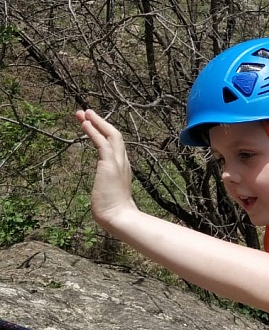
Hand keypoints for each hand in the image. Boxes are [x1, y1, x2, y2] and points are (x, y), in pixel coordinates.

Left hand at [75, 109, 138, 228]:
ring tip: (84, 112)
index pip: (116, 147)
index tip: (93, 127)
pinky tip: (85, 123)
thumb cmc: (114, 212)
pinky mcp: (110, 164)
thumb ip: (107, 189)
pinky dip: (94, 131)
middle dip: (101, 123)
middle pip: (115, 136)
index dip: (104, 134)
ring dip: (97, 122)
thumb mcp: (109, 195)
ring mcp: (118, 163)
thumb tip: (103, 195)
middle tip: (87, 112)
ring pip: (111, 135)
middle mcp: (123, 163)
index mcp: (123, 169)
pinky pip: (102, 143)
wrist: (120, 217)